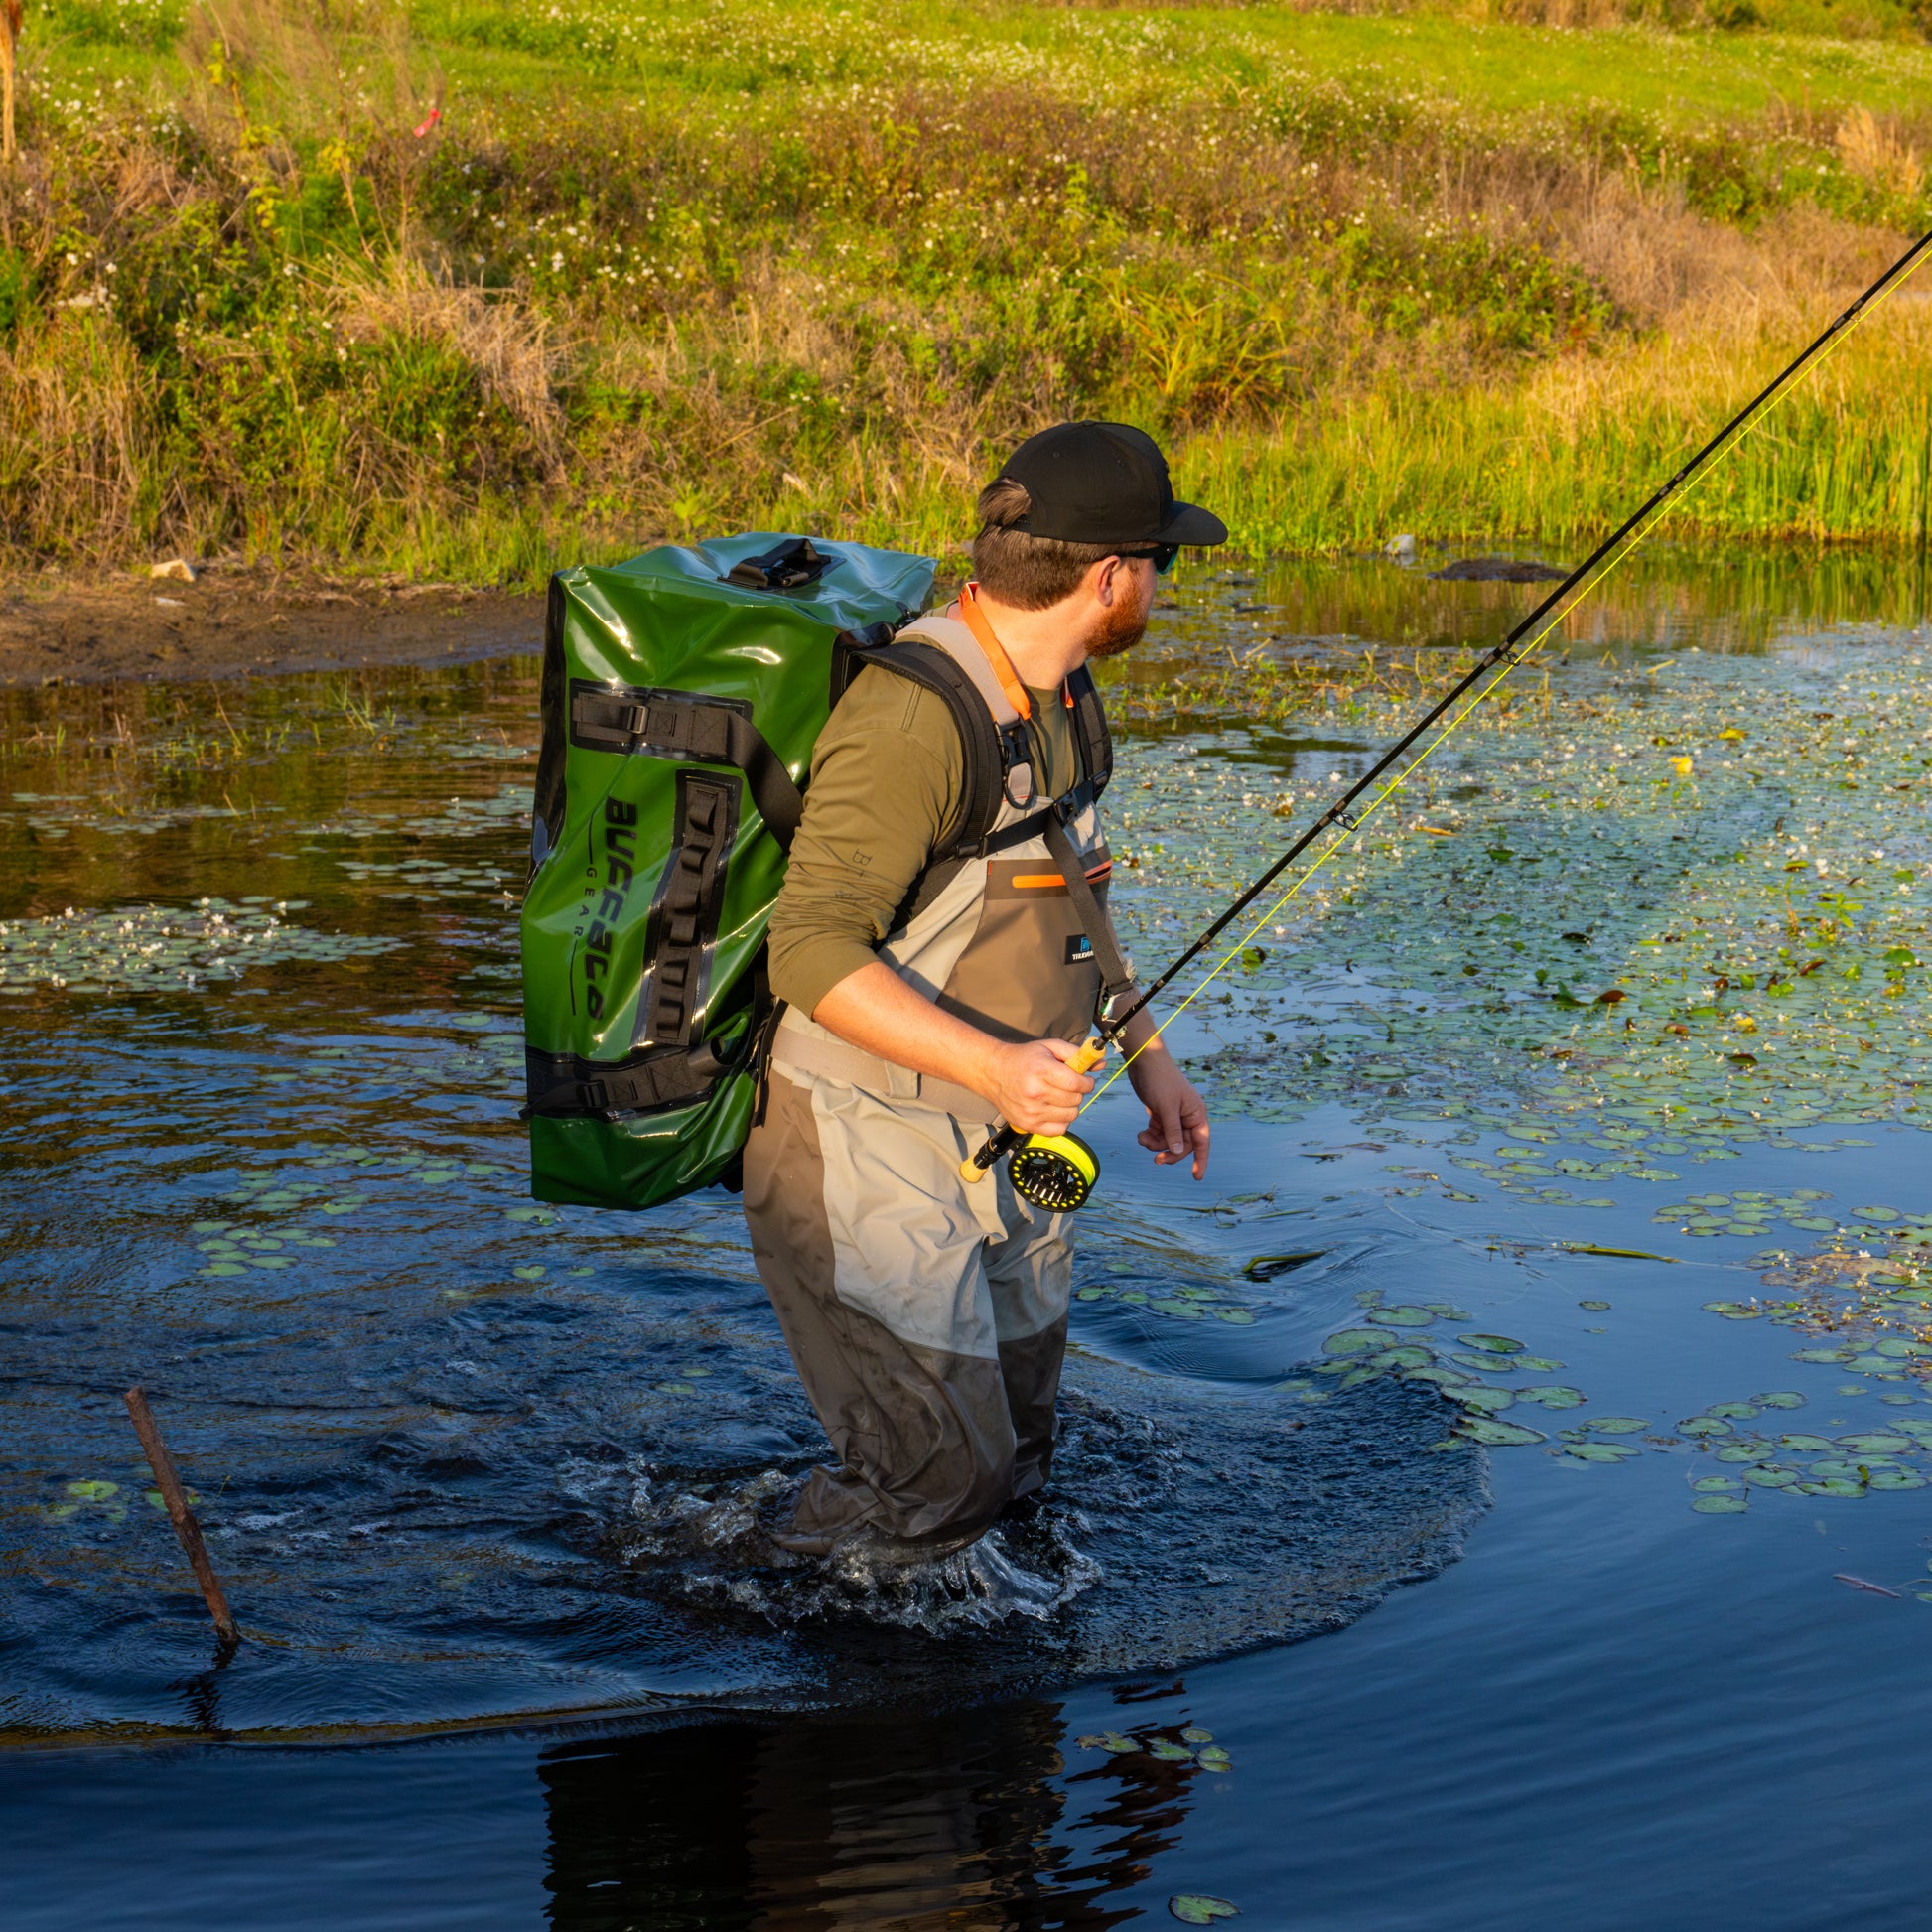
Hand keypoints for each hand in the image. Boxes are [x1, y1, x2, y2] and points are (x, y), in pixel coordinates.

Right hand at [983, 1037, 1096, 1135]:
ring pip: (1070, 1115)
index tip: (1084, 1080)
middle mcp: (1035, 1092)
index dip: (1087, 1082)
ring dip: (1070, 1106)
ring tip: (1059, 1097)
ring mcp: (1031, 1112)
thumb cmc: (1024, 1059)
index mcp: (1041, 1070)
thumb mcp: (1049, 1047)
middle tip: (1067, 1085)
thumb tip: (1101, 1064)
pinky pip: (1059, 1129)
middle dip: (1078, 1092)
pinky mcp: (1028, 1125)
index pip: (1077, 1084)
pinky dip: (1061, 1120)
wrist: (993, 1073)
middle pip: (1075, 1099)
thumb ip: (1076, 1053)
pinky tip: (1053, 1109)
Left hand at [1127, 1042, 1209, 1179]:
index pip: (1202, 1142)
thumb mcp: (1166, 1107)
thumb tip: (1179, 1151)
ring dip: (1155, 1144)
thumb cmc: (1160, 1080)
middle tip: (1156, 1160)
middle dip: (1169, 1151)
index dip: (1201, 1160)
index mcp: (1196, 1114)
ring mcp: (1173, 1116)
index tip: (1197, 1177)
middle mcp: (1188, 1116)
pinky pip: (1158, 1134)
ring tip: (1142, 1139)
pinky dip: (1150, 1137)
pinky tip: (1141, 1135)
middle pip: (1182, 1145)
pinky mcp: (1160, 1114)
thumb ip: (1173, 1131)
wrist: (1143, 1061)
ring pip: (1168, 1141)